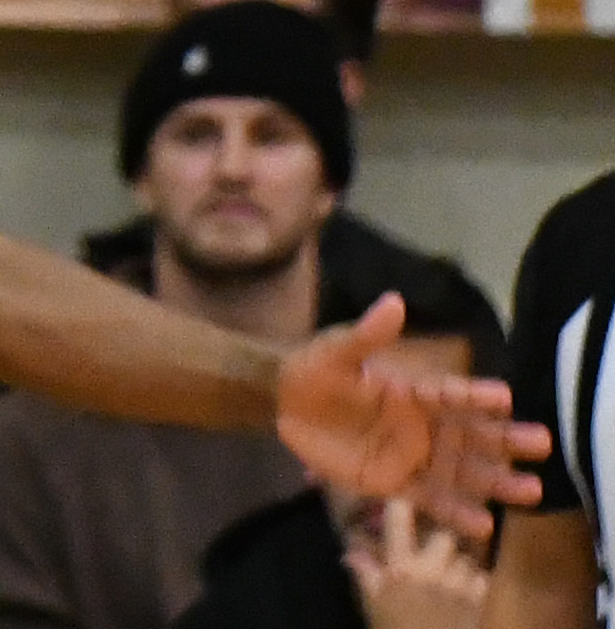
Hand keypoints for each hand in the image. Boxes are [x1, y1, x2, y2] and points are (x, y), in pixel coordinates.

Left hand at [276, 296, 546, 540]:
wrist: (284, 404)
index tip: (505, 398)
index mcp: (413, 392)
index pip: (451, 394)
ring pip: (461, 472)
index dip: (476, 396)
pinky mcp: (394, 483)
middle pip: (471, 436)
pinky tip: (484, 525)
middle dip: (506, 441)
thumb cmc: (316, 369)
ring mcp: (412, 457)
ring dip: (495, 482)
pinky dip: (455, 513)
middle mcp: (423, 426)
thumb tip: (393, 302)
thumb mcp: (336, 350)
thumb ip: (365, 334)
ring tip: (530, 492)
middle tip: (543, 445)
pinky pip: (429, 499)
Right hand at [347, 501, 489, 628]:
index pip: (400, 519)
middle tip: (433, 540)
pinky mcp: (480, 600)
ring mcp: (460, 583)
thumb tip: (350, 551)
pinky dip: (477, 577)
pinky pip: (484, 576)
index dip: (402, 502)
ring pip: (468, 554)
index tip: (401, 494)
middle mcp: (432, 568)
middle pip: (446, 533)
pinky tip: (467, 583)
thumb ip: (366, 574)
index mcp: (402, 566)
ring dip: (460, 557)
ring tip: (450, 565)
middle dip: (442, 535)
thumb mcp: (374, 605)